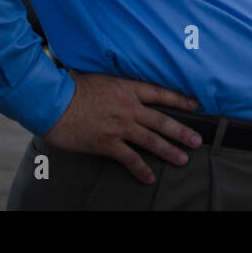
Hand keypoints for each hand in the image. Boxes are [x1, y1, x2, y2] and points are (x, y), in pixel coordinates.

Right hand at [42, 71, 203, 182]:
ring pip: (151, 140)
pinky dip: (140, 169)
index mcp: (127, 88)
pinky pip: (129, 158)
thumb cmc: (70, 86)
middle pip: (162, 120)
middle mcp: (129, 108)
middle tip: (198, 141)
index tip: (195, 105)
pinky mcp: (107, 143)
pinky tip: (149, 178)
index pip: (160, 93)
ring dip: (169, 151)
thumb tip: (112, 78)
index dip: (179, 100)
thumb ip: (111, 81)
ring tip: (184, 159)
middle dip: (182, 131)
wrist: (53, 102)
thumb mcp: (96, 75)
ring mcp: (120, 127)